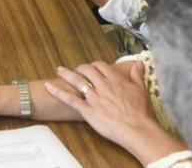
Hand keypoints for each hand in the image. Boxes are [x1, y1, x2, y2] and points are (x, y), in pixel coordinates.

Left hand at [45, 61, 183, 164]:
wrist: (137, 129)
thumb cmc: (141, 112)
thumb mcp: (142, 90)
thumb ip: (138, 75)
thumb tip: (138, 63)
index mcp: (115, 80)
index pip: (101, 66)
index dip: (95, 65)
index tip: (92, 68)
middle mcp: (103, 85)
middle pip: (87, 70)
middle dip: (80, 68)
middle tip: (77, 70)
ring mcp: (94, 97)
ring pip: (77, 81)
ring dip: (67, 74)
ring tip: (59, 70)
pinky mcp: (87, 110)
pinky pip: (70, 99)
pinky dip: (58, 91)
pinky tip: (48, 86)